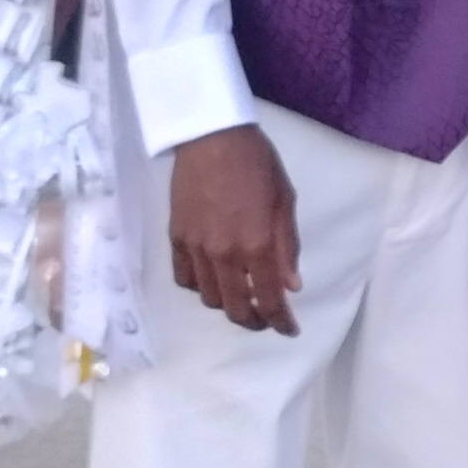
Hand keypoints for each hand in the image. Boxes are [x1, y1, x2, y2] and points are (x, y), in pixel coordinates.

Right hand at [168, 123, 301, 334]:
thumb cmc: (257, 164)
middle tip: (265, 317)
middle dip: (253, 320)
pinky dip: (199, 287)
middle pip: (234, 308)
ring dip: (226, 304)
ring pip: (208, 297)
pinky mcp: (176, 238)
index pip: (268, 299)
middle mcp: (224, 254)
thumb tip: (291, 286)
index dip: (280, 321)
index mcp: (256, 245)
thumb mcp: (285, 201)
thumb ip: (287, 247)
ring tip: (239, 295)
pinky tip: (211, 279)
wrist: (211, 137)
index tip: (289, 329)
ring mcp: (195, 248)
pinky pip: (184, 278)